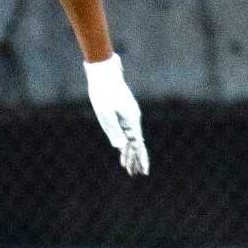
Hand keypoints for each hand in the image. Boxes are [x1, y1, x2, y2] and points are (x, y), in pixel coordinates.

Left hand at [83, 54, 149, 175]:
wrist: (104, 73)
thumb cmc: (103, 92)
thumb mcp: (105, 114)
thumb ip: (114, 131)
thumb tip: (120, 147)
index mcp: (131, 120)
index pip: (138, 144)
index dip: (140, 158)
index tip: (144, 171)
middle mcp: (133, 119)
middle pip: (136, 143)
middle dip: (135, 159)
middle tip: (134, 174)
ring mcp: (129, 116)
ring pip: (131, 138)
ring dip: (130, 153)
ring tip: (128, 168)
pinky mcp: (123, 112)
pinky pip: (126, 132)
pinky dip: (126, 143)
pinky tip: (123, 149)